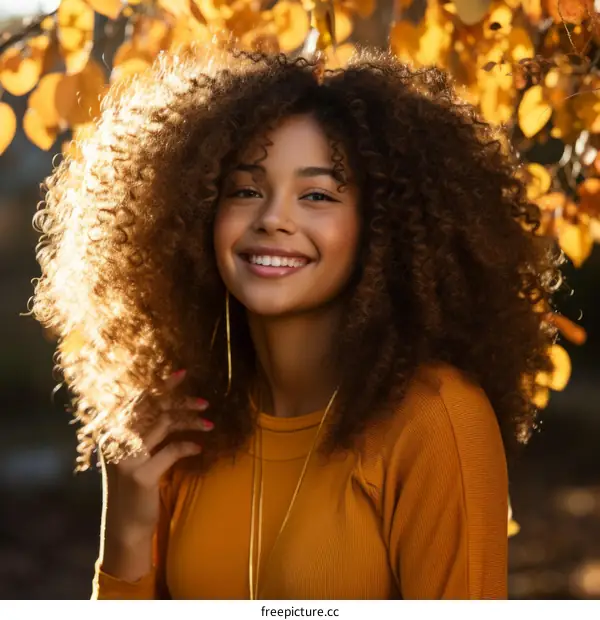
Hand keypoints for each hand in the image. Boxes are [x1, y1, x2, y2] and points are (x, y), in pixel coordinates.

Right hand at [99, 369, 212, 541]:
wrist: (125, 526)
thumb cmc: (136, 485)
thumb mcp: (137, 454)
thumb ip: (146, 430)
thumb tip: (171, 404)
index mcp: (112, 430)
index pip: (139, 398)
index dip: (162, 384)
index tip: (183, 372)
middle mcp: (115, 439)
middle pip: (154, 407)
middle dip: (181, 400)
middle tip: (205, 402)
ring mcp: (127, 457)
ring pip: (165, 423)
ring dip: (191, 421)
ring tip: (210, 423)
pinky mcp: (141, 475)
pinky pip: (172, 450)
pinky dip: (189, 446)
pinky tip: (200, 448)